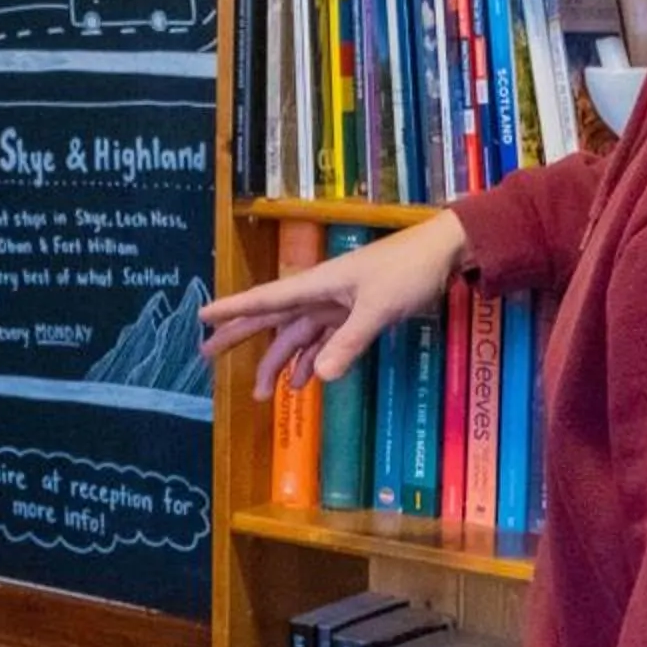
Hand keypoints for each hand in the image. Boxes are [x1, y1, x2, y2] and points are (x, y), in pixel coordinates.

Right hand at [198, 211, 470, 396]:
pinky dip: (313, 361)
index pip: (265, 299)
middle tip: (207, 353)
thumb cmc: (407, 271)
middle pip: (271, 318)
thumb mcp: (378, 308)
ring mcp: (336, 305)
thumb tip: (321, 378)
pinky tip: (304, 382)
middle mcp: (318, 295)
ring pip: (296, 336)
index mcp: (316, 285)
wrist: (444, 253)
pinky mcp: (354, 315)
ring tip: (263, 393)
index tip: (202, 316)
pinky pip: (324, 341)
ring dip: (281, 362)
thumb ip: (349, 342)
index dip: (233, 308)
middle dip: (240, 336)